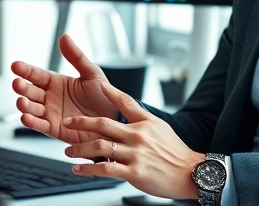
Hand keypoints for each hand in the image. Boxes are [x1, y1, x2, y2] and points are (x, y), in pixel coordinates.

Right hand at [11, 34, 117, 143]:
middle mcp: (50, 98)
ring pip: (32, 109)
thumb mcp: (91, 73)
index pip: (37, 75)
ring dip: (24, 105)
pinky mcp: (54, 129)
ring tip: (21, 101)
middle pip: (31, 91)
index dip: (26, 70)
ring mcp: (51, 113)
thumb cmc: (103, 96)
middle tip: (17, 83)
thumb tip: (64, 37)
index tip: (15, 65)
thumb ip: (76, 57)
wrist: (113, 120)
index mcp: (56, 83)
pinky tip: (26, 117)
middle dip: (22, 88)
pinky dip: (32, 122)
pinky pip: (40, 125)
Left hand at [62, 81, 202, 199]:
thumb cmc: (175, 152)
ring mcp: (136, 154)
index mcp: (145, 122)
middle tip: (67, 122)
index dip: (110, 91)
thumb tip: (126, 114)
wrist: (190, 173)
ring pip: (100, 147)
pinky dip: (88, 169)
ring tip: (68, 151)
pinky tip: (78, 169)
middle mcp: (139, 135)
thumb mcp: (161, 128)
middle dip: (81, 122)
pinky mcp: (134, 172)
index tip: (96, 85)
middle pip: (104, 124)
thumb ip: (142, 120)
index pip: (125, 102)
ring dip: (80, 149)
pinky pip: (105, 169)